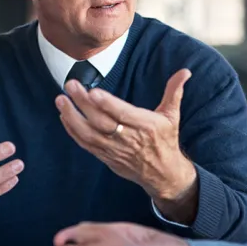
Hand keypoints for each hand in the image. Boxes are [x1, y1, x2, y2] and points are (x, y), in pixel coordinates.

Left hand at [55, 69, 195, 201]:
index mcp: (146, 126)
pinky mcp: (106, 157)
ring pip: (90, 134)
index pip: (123, 114)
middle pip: (102, 121)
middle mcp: (129, 139)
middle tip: (70, 85)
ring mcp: (115, 150)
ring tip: (60, 100)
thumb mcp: (172, 116)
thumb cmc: (166, 140)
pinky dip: (73, 131)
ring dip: (73, 117)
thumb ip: (175, 91)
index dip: (108, 104)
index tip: (93, 92)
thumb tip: (185, 71)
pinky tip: (64, 116)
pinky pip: (86, 144)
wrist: (163, 174)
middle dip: (83, 103)